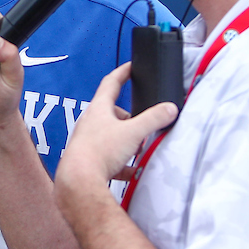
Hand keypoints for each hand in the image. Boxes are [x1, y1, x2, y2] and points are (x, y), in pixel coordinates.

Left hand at [54, 63, 177, 222]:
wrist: (79, 181)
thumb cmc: (99, 152)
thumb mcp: (133, 132)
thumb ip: (153, 120)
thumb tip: (169, 109)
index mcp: (99, 109)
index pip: (111, 83)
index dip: (123, 73)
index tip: (130, 67)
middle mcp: (90, 122)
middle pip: (112, 112)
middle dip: (129, 118)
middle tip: (142, 123)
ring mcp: (87, 141)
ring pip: (110, 136)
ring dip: (125, 141)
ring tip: (137, 148)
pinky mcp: (88, 159)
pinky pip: (108, 158)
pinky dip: (121, 162)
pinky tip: (130, 170)